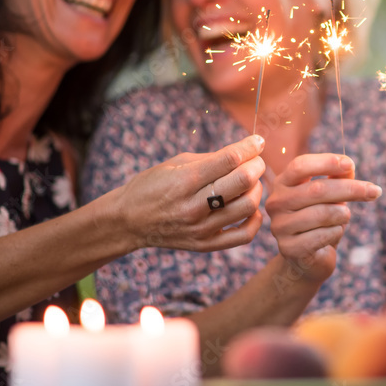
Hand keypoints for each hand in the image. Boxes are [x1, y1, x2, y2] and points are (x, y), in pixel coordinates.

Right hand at [114, 135, 265, 251]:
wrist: (128, 221)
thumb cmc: (152, 185)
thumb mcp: (176, 163)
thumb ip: (211, 158)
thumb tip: (246, 151)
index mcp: (184, 180)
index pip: (229, 159)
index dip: (250, 146)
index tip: (258, 141)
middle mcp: (194, 206)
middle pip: (243, 181)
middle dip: (257, 165)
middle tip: (255, 161)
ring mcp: (201, 228)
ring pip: (248, 206)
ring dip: (257, 189)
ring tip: (250, 183)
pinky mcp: (205, 245)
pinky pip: (244, 235)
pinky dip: (255, 219)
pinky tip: (250, 209)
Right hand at [267, 153, 381, 285]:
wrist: (308, 258)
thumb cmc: (320, 219)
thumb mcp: (330, 195)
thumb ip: (338, 178)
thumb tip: (348, 166)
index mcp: (283, 183)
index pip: (300, 166)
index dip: (326, 162)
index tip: (350, 164)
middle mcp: (276, 203)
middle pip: (317, 190)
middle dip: (350, 189)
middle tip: (375, 191)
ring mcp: (280, 226)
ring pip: (323, 214)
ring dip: (343, 214)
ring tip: (344, 217)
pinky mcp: (289, 248)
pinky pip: (323, 235)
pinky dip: (336, 232)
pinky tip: (334, 233)